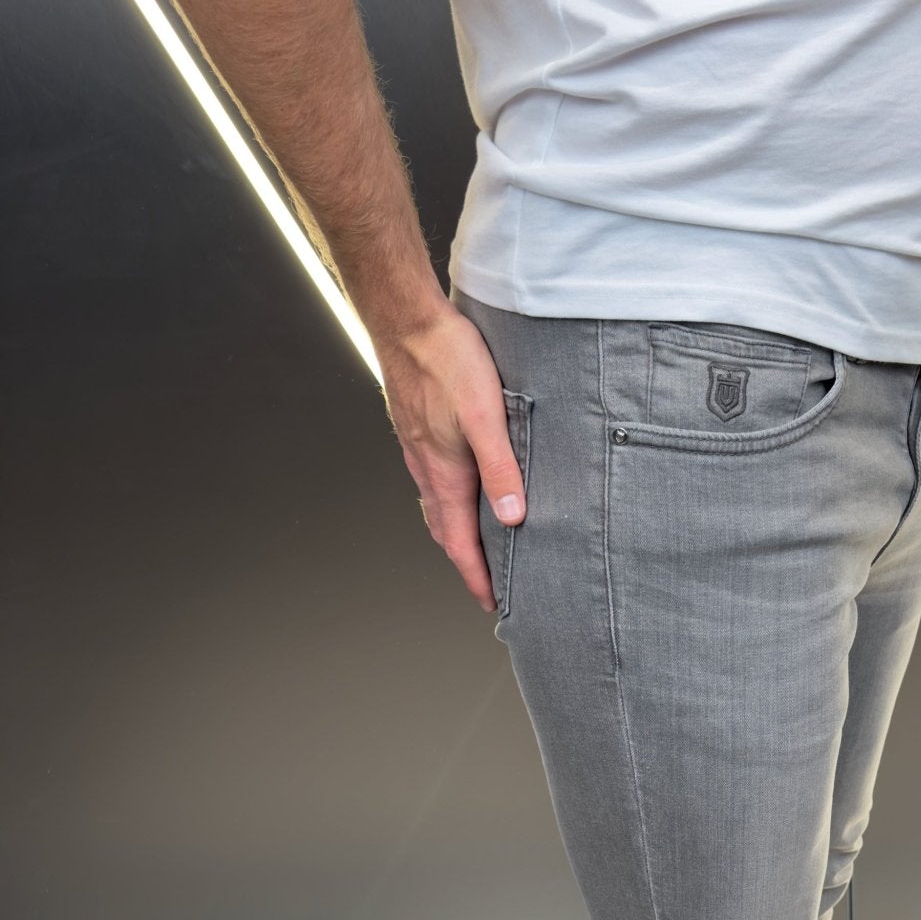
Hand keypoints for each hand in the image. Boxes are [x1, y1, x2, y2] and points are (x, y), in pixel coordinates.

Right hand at [377, 303, 525, 614]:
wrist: (406, 318)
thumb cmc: (447, 360)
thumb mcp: (486, 416)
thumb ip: (501, 468)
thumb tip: (513, 517)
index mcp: (443, 472)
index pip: (458, 540)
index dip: (475, 574)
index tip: (490, 601)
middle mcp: (425, 465)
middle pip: (443, 528)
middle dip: (465, 560)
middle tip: (485, 582)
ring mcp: (417, 446)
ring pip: (435, 502)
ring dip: (454, 529)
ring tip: (475, 544)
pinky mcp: (416, 425)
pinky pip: (430, 477)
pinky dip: (446, 497)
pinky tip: (459, 484)